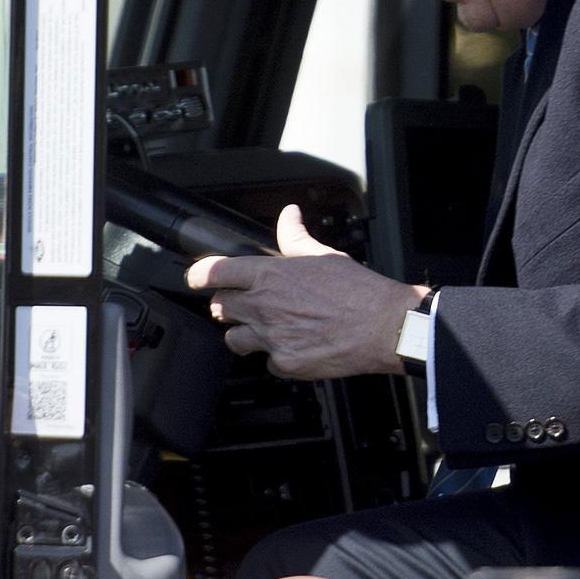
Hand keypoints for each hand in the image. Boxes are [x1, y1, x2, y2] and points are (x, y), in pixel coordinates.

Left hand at [189, 207, 424, 380]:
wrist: (383, 326)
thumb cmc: (358, 290)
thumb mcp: (323, 255)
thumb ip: (295, 237)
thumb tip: (288, 215)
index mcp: (268, 275)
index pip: (213, 273)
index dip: (199, 275)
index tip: (196, 279)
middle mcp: (263, 306)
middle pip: (220, 307)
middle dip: (228, 305)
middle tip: (243, 304)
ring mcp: (271, 337)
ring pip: (234, 339)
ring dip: (244, 334)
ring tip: (264, 329)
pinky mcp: (285, 363)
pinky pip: (267, 362)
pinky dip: (277, 357)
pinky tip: (294, 347)